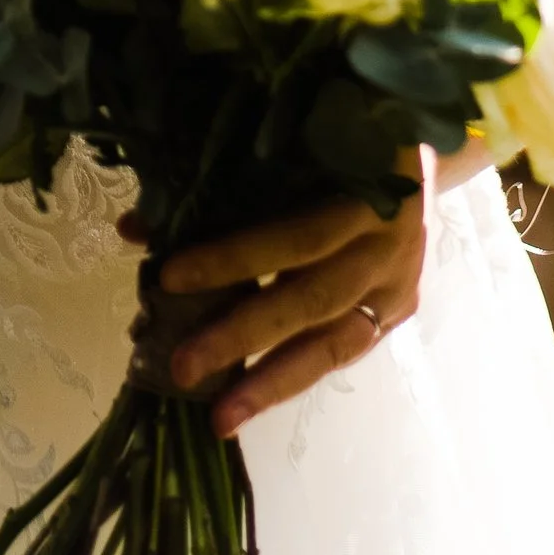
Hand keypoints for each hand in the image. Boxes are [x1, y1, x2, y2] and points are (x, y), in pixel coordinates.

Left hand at [123, 148, 434, 435]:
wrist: (419, 147)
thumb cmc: (333, 134)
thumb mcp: (286, 142)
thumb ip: (220, 180)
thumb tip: (134, 229)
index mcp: (367, 191)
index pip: (295, 237)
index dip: (234, 259)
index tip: (170, 277)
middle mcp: (387, 245)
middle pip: (311, 300)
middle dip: (242, 336)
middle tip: (183, 367)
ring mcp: (398, 284)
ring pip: (333, 344)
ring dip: (272, 384)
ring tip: (220, 420)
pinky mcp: (399, 311)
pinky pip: (343, 351)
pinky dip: (295, 374)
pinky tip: (252, 400)